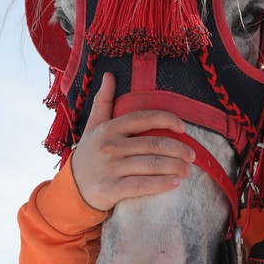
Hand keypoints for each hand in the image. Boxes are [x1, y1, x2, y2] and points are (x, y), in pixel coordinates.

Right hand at [70, 73, 195, 210]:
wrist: (72, 188)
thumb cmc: (89, 154)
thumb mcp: (93, 126)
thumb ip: (103, 102)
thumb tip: (109, 75)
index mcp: (109, 128)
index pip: (144, 118)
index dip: (168, 120)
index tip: (183, 128)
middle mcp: (110, 146)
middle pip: (154, 144)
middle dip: (178, 149)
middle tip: (192, 156)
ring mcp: (111, 168)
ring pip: (152, 164)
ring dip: (175, 167)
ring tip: (187, 170)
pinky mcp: (111, 189)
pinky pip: (142, 185)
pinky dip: (162, 184)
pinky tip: (175, 183)